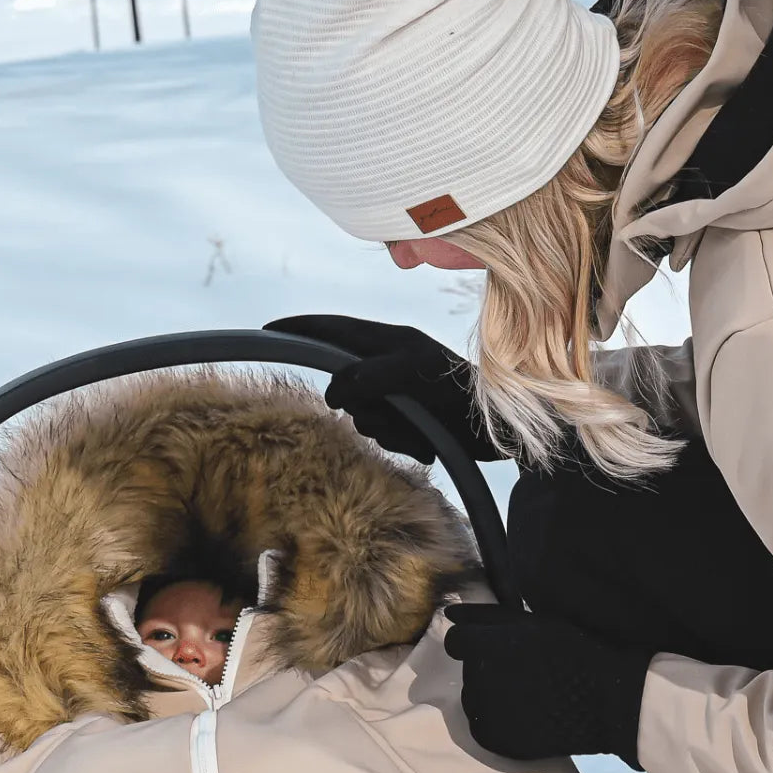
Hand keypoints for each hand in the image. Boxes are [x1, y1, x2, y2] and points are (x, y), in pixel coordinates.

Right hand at [264, 314, 500, 463]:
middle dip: (361, 405)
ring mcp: (400, 394)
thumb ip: (370, 374)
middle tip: (388, 414)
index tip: (270, 330)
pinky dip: (404, 443)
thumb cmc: (461, 391)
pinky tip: (428, 442)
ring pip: (363, 416)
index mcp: (389, 340)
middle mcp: (390, 365)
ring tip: (420, 428)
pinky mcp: (412, 423)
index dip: (301, 330)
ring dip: (388, 429)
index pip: (333, 330)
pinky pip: (386, 437)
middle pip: (344, 385)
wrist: (503, 429)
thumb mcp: (413, 372)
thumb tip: (335, 389)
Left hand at [443, 604, 651, 765]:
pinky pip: (482, 727)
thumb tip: (449, 612)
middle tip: (524, 671)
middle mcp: (477, 680)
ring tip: (528, 695)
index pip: (456, 642)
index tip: (500, 647)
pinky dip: (498, 722)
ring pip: (473, 699)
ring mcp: (485, 714)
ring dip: (490, 695)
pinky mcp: (494, 741)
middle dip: (487, 668)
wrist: (606, 701)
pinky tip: (527, 715)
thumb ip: (485, 616)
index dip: (476, 642)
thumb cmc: (571, 652)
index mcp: (484, 647)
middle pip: (468, 671)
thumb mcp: (531, 623)